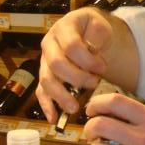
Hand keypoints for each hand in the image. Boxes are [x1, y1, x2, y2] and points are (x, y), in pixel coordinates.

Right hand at [36, 8, 112, 122]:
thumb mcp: (100, 25)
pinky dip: (47, 106)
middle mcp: (49, 44)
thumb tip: (94, 51)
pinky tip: (54, 119)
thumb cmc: (94, 29)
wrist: (88, 31)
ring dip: (60, 95)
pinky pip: (41, 92)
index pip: (71, 45)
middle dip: (76, 77)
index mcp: (63, 28)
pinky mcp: (46, 76)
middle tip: (94, 84)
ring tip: (75, 108)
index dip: (87, 59)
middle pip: (56, 64)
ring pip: (46, 80)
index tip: (102, 68)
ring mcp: (45, 61)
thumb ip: (98, 36)